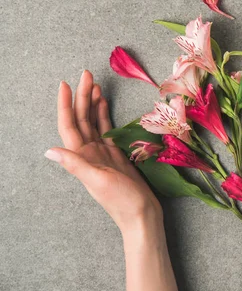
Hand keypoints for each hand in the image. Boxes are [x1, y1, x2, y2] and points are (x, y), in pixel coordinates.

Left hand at [46, 70, 161, 234]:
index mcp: (82, 158)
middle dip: (81, 97)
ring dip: (91, 103)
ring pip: (92, 123)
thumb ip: (76, 165)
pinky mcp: (115, 156)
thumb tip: (49, 150)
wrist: (142, 215)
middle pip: (81, 120)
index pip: (69, 126)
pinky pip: (106, 131)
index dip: (66, 105)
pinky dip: (103, 116)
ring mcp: (102, 154)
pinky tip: (103, 104)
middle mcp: (88, 154)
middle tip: (85, 74)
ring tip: (93, 84)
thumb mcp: (98, 181)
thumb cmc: (122, 201)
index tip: (66, 84)